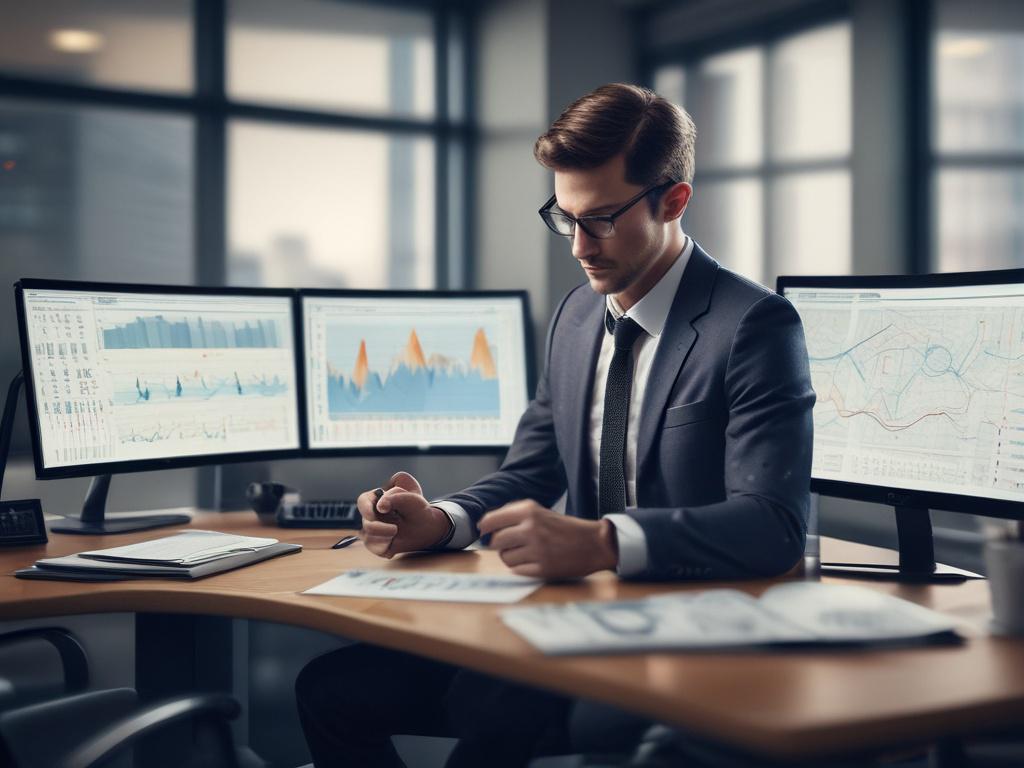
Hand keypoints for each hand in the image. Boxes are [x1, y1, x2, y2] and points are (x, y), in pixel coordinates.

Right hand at [356, 471, 451, 558]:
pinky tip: (392, 544)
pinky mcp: (379, 543)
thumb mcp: (410, 496)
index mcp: (377, 499)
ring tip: (396, 532)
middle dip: (378, 528)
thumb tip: (380, 506)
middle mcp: (372, 515)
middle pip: (365, 523)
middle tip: (395, 529)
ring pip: (367, 538)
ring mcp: (374, 530)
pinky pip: (374, 549)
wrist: (427, 525)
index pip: (362, 501)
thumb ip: (394, 496)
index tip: (373, 514)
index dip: (365, 508)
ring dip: (383, 538)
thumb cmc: (417, 507)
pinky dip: (383, 548)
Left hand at [477, 500, 618, 579]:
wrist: (593, 543)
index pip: (491, 520)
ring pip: (505, 558)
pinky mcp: (542, 568)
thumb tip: (484, 526)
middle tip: (512, 544)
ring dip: (511, 557)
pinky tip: (534, 561)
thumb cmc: (563, 527)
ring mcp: (537, 549)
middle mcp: (530, 528)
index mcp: (528, 510)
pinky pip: (516, 571)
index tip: (484, 532)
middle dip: (500, 545)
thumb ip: (512, 515)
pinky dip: (522, 568)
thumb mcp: (538, 512)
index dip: (485, 528)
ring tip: (527, 552)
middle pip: (495, 542)